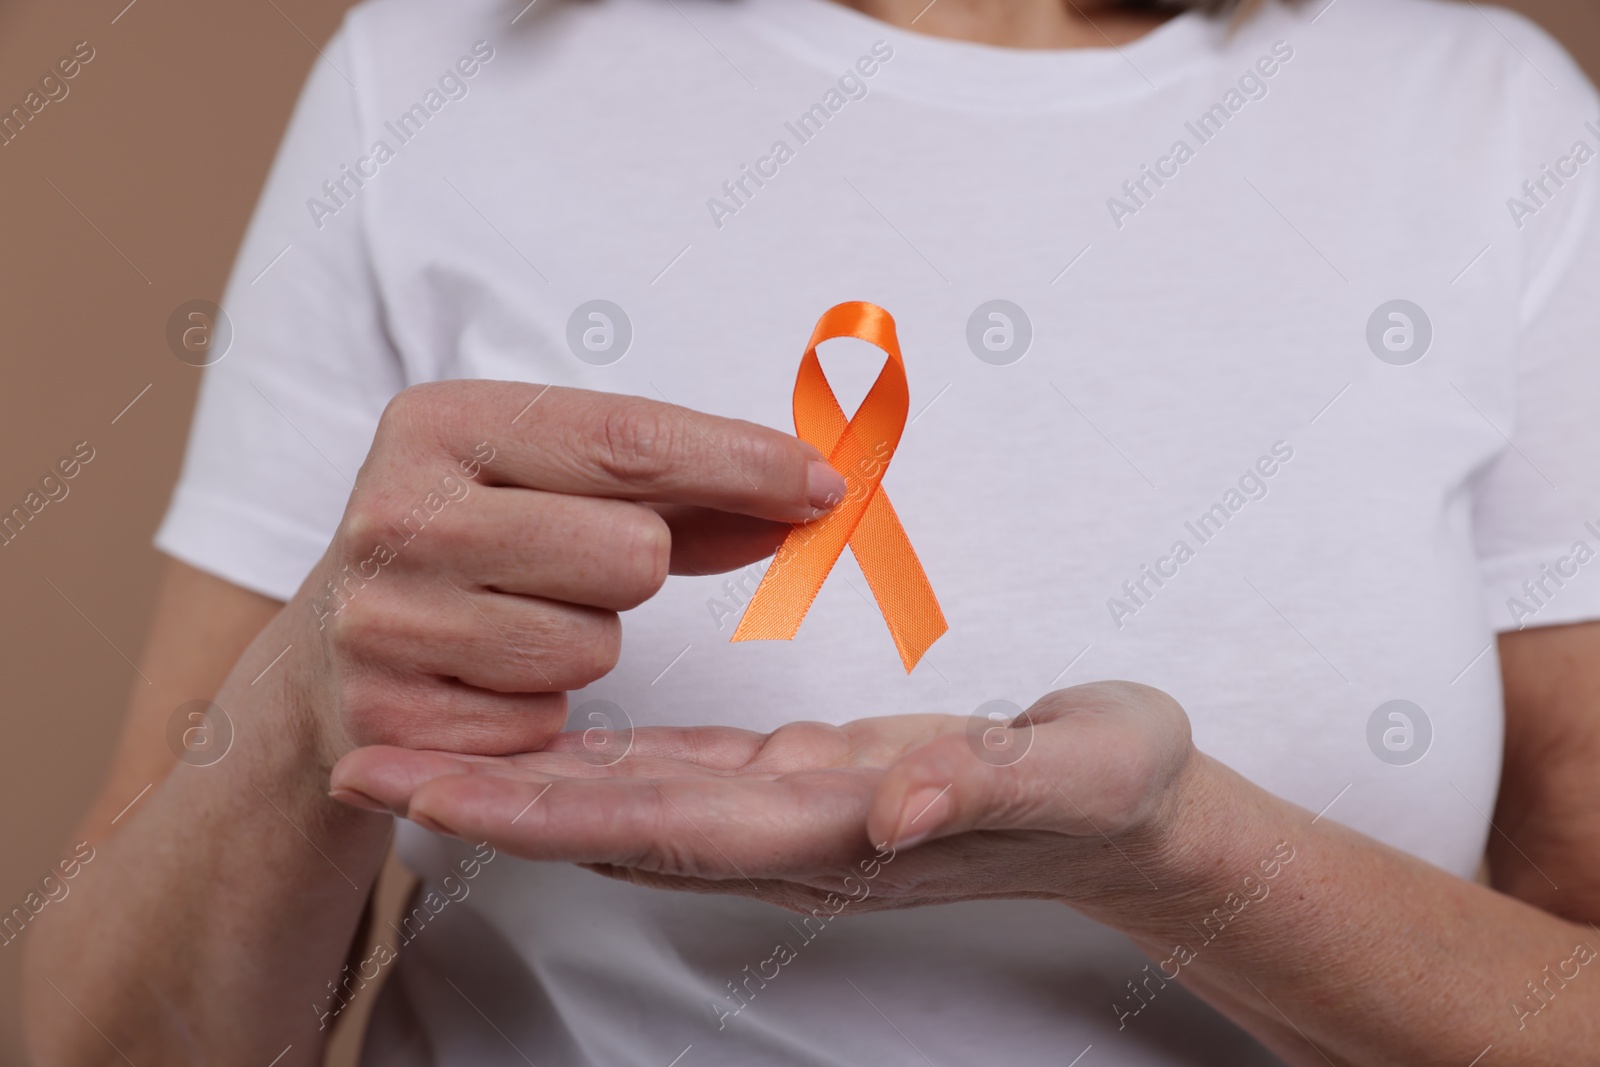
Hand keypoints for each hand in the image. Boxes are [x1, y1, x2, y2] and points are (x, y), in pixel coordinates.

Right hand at [277, 381, 845, 773]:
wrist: (329, 648)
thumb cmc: (474, 543)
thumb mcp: (550, 483)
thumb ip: (679, 486)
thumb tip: (809, 494)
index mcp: (441, 422)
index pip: (629, 439)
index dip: (743, 464)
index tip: (826, 481)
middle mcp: (397, 512)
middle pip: (631, 553)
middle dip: (637, 568)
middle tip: (579, 566)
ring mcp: (382, 621)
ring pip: (593, 646)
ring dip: (586, 642)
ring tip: (519, 620)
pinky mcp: (388, 719)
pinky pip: (544, 725)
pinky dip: (539, 710)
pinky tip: (487, 680)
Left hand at [329, 682, 1203, 913]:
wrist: (1131, 817)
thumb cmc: (1108, 786)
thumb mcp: (1076, 768)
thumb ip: (989, 782)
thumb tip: (896, 804)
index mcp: (840, 823)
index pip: (662, 822)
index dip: (539, 809)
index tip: (426, 790)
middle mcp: (793, 832)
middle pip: (611, 822)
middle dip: (485, 801)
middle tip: (362, 769)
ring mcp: (791, 815)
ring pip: (625, 804)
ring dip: (515, 785)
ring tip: (409, 752)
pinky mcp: (801, 786)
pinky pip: (671, 782)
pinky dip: (587, 769)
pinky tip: (535, 741)